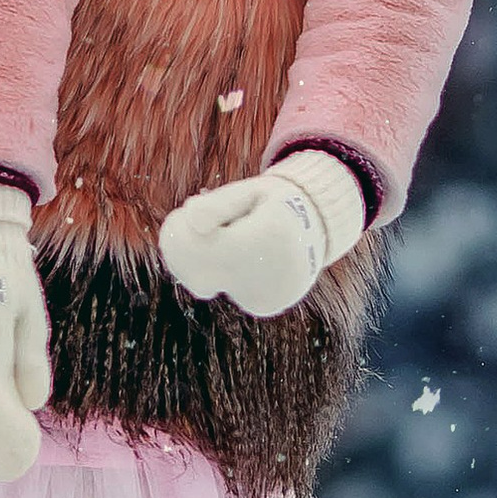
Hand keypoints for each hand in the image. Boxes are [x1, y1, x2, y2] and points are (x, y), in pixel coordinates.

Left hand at [160, 148, 368, 318]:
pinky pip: (225, 289)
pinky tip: (244, 259)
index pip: (201, 245)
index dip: (179, 231)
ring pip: (207, 283)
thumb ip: (219, 203)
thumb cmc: (276, 204)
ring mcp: (271, 295)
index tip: (182, 214)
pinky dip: (224, 274)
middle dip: (185, 249)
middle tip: (191, 225)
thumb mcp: (251, 191)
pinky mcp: (265, 306)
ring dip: (206, 260)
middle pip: (198, 273)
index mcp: (269, 235)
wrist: (317, 231)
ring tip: (232, 239)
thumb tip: (191, 218)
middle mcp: (273, 273)